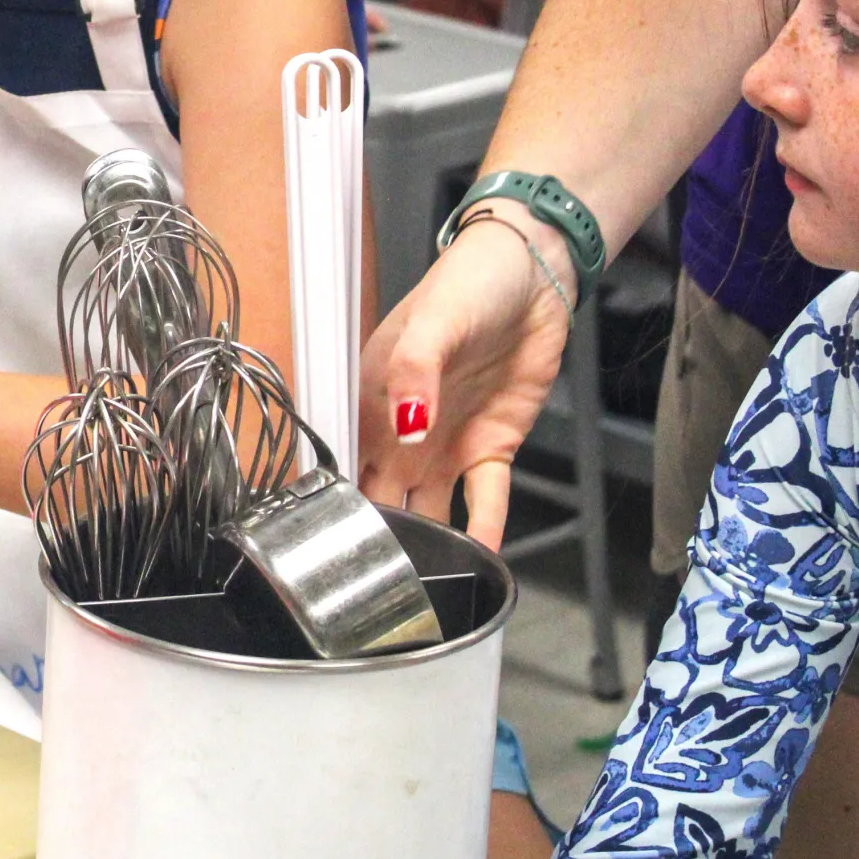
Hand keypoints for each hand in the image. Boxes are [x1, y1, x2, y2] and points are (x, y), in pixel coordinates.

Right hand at [356, 215, 574, 548]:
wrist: (534, 276)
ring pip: (427, 507)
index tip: (325, 542)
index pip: (342, 460)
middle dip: (372, 536)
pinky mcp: (490, 447)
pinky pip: (485, 499)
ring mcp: (445, 442)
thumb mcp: (434, 322)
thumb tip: (405, 427)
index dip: (333, 501)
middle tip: (369, 581)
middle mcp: (401, 429)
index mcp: (371, 398)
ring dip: (424, 542)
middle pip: (379, 495)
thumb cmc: (469, 283)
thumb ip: (414, 373)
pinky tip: (484, 560)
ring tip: (420, 583)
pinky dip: (484, 530)